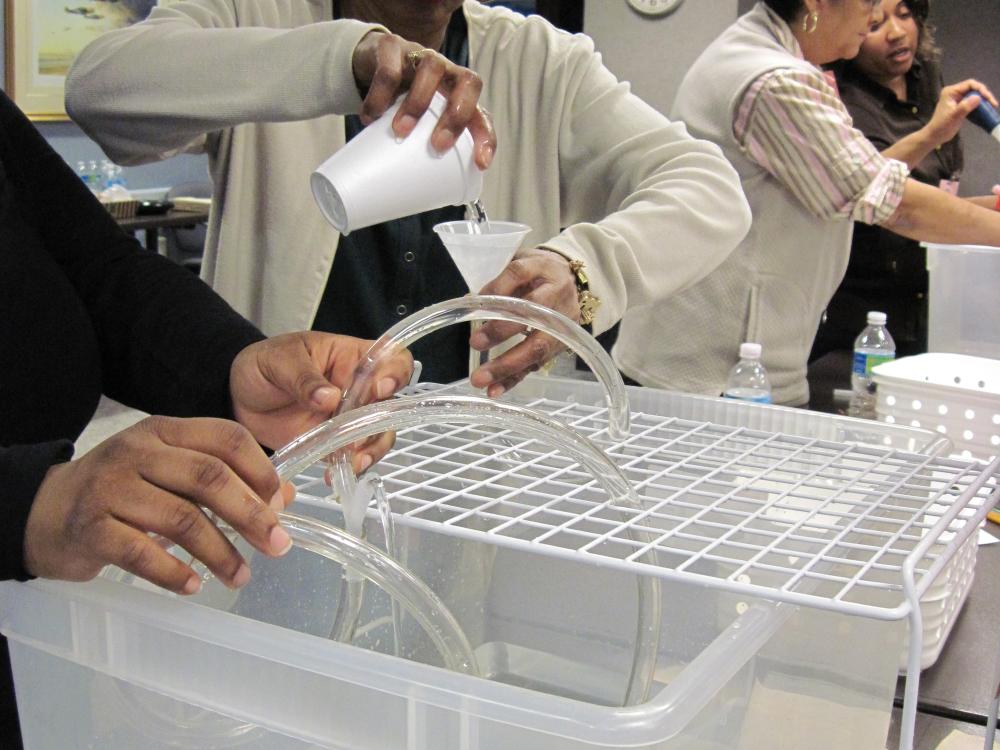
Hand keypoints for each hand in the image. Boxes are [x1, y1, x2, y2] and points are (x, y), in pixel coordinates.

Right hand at [24, 417, 296, 593]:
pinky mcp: (90, 528)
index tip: (280, 504)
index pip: (226, 437)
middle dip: (251, 515)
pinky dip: (173, 573)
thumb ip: (222, 477)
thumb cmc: (122, 491)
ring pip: (182, 518)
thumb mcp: (169, 471)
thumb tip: (283, 498)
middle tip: (277, 544)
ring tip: (241, 576)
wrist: (44, 511)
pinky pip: (142, 553)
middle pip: (209, 477)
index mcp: (165, 431)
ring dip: (220, 552)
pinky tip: (193, 586)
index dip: (260, 470)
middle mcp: (138, 452)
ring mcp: (111, 488)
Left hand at [230, 332, 413, 472]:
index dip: (395, 374)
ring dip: (370, 449)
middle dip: (379, 423)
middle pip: (392, 404)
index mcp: (352, 357)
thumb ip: (303, 378)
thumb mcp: (279, 361)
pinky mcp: (337, 442)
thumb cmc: (263, 365)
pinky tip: (335, 472)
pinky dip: (352, 467)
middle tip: (355, 436)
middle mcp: (360, 388)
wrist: (238, 396)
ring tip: (350, 461)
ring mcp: (350, 417)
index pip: (392, 359)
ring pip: (380, 434)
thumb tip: (329, 397)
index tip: (379, 390)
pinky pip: (357, 456)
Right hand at [351, 30, 494, 168]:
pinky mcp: (392, 47)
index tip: (480, 163)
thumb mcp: (418, 125)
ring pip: (432, 68)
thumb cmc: (402, 103)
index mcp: (460, 97)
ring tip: (399, 132)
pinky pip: (390, 68)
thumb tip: (411, 198)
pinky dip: (379, 95)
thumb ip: (421, 150)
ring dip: (418, 103)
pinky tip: (369, 118)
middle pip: (468, 83)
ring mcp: (422, 56)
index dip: (486, 138)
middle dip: (456, 116)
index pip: (483, 114)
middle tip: (437, 145)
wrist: (371, 62)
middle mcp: (448, 73)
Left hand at [468, 248, 579, 396]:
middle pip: (533, 318)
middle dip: (503, 332)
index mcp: (546, 270)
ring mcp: (562, 325)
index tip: (475, 305)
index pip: (519, 274)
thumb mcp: (522, 264)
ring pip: (537, 348)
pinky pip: (535, 365)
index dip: (498, 289)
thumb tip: (472, 304)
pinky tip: (494, 390)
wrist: (571, 282)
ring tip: (481, 380)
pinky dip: (513, 379)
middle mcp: (558, 297)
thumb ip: (499, 283)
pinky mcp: (559, 346)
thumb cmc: (539, 274)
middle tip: (475, 343)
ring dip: (507, 366)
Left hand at [927, 79, 998, 145]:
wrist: (935, 136)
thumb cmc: (942, 126)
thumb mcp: (954, 116)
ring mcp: (958, 99)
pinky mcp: (961, 106)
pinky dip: (980, 106)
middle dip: (984, 95)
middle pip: (974, 89)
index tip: (988, 98)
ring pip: (975, 95)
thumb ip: (965, 106)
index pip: (970, 84)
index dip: (981, 89)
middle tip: (993, 104)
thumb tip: (978, 98)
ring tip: (992, 107)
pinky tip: (986, 110)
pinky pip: (973, 102)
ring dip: (983, 101)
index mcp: (951, 91)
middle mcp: (955, 93)